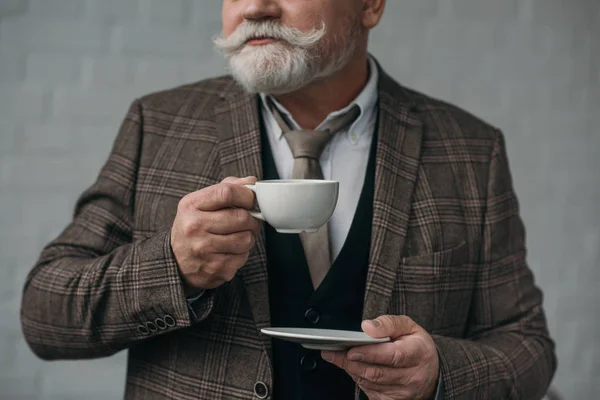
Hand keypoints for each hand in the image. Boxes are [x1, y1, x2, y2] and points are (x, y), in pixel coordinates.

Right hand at [171, 176, 259, 293]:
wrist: (176, 260)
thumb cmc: (194, 225)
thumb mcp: (201, 202)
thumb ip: (227, 187)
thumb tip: (252, 182)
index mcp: (191, 205)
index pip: (227, 192)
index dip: (247, 195)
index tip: (251, 200)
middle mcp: (195, 227)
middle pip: (242, 217)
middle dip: (252, 219)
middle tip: (248, 220)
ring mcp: (204, 249)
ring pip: (247, 239)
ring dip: (249, 237)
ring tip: (238, 235)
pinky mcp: (215, 268)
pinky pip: (243, 257)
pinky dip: (242, 253)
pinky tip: (230, 250)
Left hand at [322, 316, 438, 399]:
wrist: (431, 371)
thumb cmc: (416, 345)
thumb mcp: (408, 326)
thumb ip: (388, 323)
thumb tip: (367, 327)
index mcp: (418, 353)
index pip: (393, 356)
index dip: (370, 354)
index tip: (351, 349)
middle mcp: (412, 376)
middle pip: (377, 372)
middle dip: (351, 362)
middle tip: (333, 352)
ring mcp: (402, 392)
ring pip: (371, 382)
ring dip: (351, 369)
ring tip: (337, 356)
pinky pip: (370, 392)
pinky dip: (358, 379)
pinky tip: (352, 367)